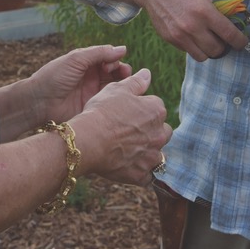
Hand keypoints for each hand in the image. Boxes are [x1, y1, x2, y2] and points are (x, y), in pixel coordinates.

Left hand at [26, 45, 132, 122]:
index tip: (112, 65)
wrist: (38, 102)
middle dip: (123, 70)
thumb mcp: (76, 59)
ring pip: (115, 85)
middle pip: (115, 71)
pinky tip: (120, 97)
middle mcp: (91, 76)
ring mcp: (93, 91)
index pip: (109, 57)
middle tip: (124, 74)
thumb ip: (99, 53)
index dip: (115, 59)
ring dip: (123, 83)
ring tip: (125, 85)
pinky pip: (110, 101)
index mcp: (86, 62)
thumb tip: (123, 49)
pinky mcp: (93, 106)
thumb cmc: (53, 77)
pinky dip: (117, 97)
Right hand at [74, 68, 172, 186]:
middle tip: (129, 132)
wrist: (88, 141)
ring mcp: (152, 156)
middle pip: (161, 131)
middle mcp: (160, 134)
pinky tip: (127, 166)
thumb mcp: (117, 90)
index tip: (127, 112)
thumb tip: (147, 73)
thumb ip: (136, 82)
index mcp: (156, 111)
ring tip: (127, 150)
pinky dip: (140, 172)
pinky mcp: (142, 174)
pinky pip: (147, 175)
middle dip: (150, 131)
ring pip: (156, 153)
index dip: (141, 109)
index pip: (156, 107)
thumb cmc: (101, 112)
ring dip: (147, 152)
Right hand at [135, 0, 249, 60]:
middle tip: (226, 38)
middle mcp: (191, 26)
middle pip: (217, 50)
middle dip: (225, 46)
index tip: (242, 40)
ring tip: (212, 39)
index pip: (229, 35)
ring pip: (202, 56)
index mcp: (204, 11)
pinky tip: (198, 35)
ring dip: (210, 50)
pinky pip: (189, 52)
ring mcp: (179, 35)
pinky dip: (196, 47)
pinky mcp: (170, 38)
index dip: (240, 41)